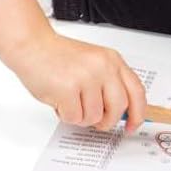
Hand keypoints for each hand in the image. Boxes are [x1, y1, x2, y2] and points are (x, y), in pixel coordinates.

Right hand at [7, 30, 146, 133]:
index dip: (138, 114)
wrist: (32, 45)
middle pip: (119, 109)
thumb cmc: (58, 56)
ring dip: (80, 116)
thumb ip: (109, 83)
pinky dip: (65, 115)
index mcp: (112, 60)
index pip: (137, 92)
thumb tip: (121, 111)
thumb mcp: (93, 63)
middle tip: (96, 120)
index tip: (133, 125)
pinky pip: (74, 118)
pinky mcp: (68, 89)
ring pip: (94, 117)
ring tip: (70, 100)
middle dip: (106, 121)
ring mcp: (86, 78)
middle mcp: (102, 67)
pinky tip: (59, 100)